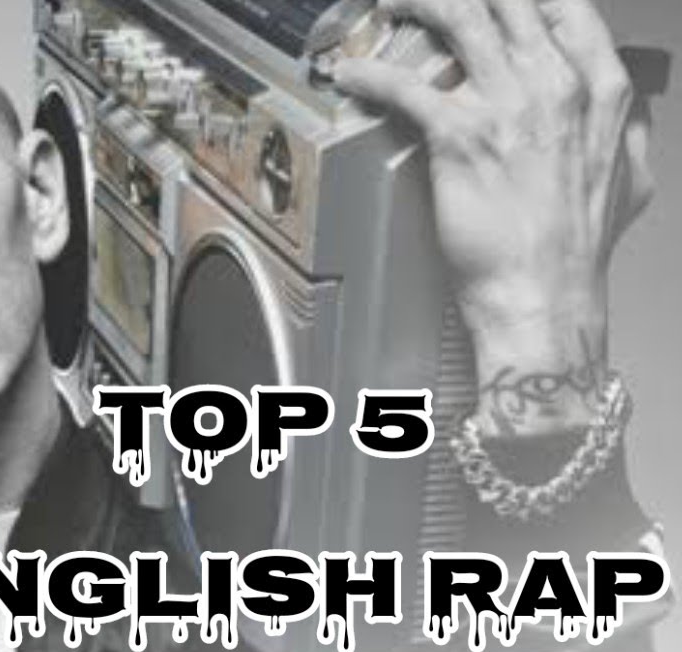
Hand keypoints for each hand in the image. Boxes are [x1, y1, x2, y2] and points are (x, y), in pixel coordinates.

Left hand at [335, 0, 654, 434]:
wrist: (543, 295)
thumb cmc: (576, 248)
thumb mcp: (629, 178)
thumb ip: (626, 130)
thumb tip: (625, 110)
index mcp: (597, 89)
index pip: (563, 4)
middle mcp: (553, 86)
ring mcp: (505, 108)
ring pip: (456, 19)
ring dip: (414, 3)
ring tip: (387, 3)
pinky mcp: (458, 137)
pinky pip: (405, 86)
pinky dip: (369, 73)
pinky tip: (350, 73)